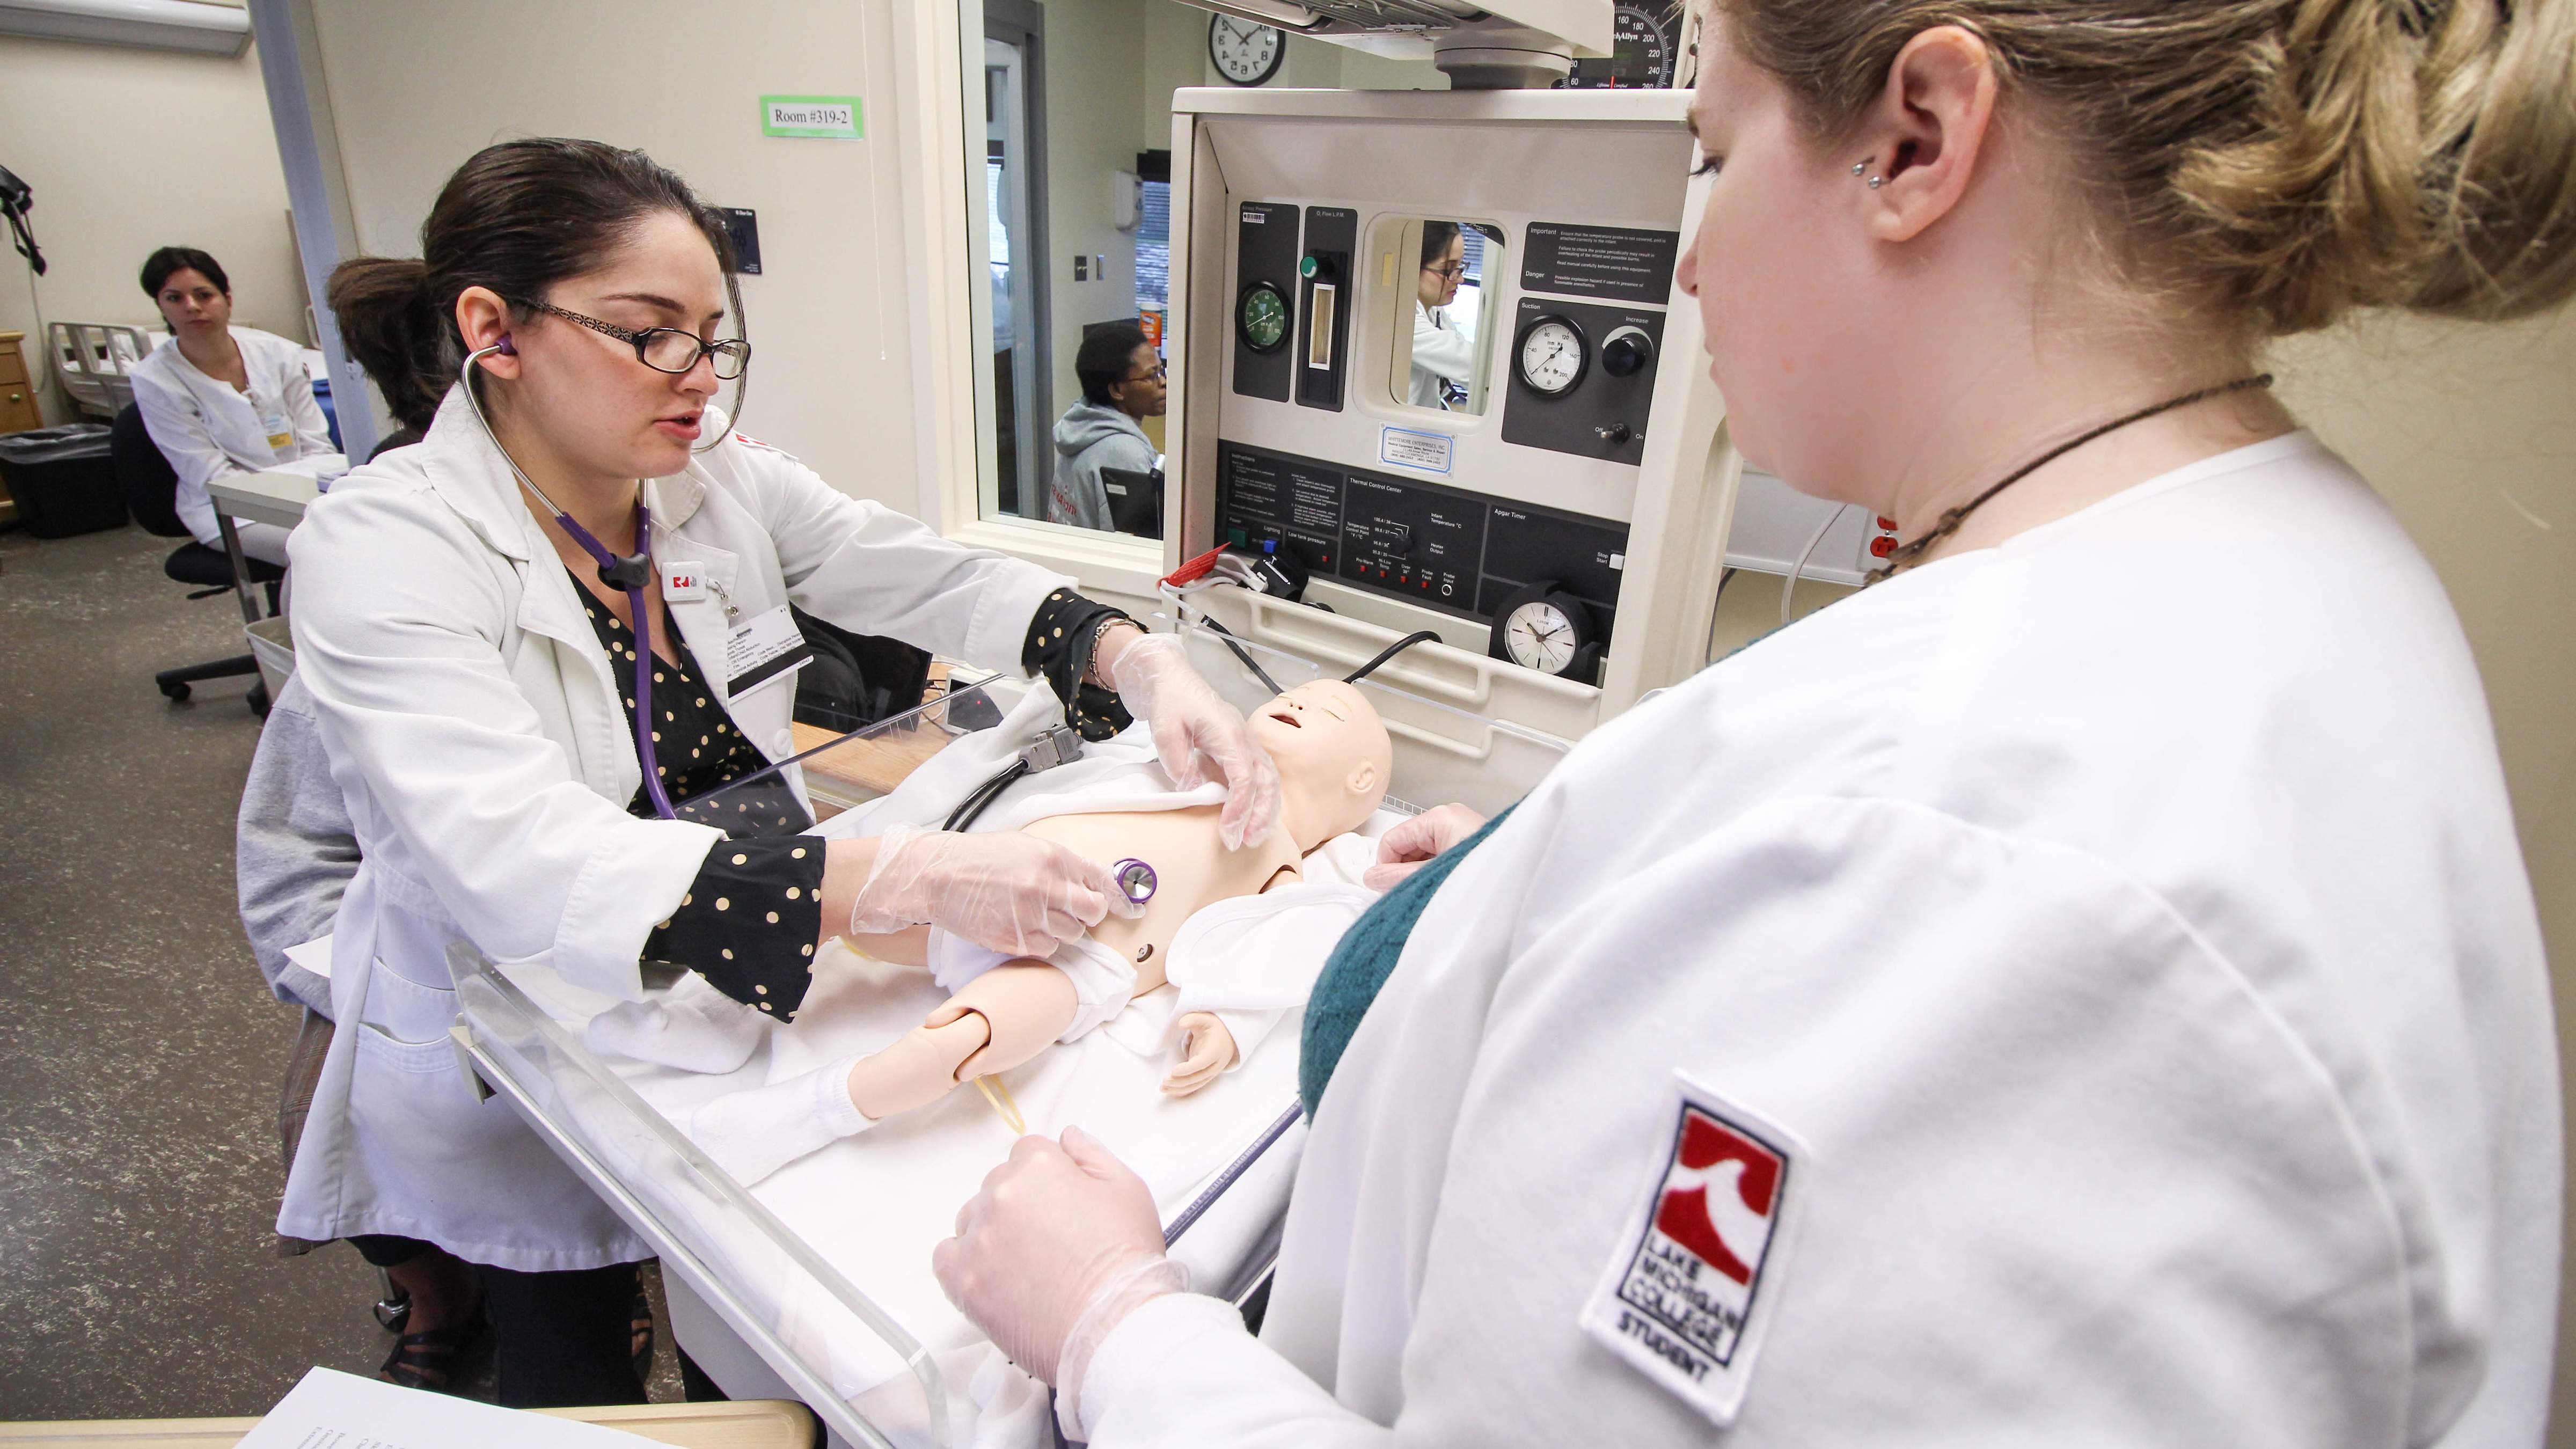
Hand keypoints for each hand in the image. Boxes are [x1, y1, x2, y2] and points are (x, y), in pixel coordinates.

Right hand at [845, 829, 1143, 957]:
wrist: (938, 876)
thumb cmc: (981, 858)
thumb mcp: (1027, 846)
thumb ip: (1064, 863)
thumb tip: (1100, 880)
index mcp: (1053, 858)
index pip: (1102, 882)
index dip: (1119, 898)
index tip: (1133, 909)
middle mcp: (1046, 887)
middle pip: (1093, 913)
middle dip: (1086, 912)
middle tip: (1069, 908)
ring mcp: (1030, 916)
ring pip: (1073, 935)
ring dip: (1063, 929)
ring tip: (1038, 914)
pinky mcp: (1013, 940)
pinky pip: (1048, 950)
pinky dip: (1042, 943)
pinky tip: (1024, 927)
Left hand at [933, 1128, 1183, 1391]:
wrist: (1113, 1327)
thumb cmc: (1125, 1262)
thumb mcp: (1128, 1190)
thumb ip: (1092, 1155)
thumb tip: (1067, 1137)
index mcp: (1039, 1167)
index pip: (1027, 1152)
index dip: (1048, 1177)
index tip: (1060, 1204)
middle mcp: (1001, 1195)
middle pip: (998, 1183)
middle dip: (1021, 1204)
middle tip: (1051, 1239)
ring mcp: (979, 1239)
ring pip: (971, 1218)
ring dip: (992, 1231)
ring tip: (1027, 1263)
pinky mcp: (964, 1281)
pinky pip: (945, 1256)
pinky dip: (963, 1260)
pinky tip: (991, 1273)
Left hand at [1099, 630, 1282, 849]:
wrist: (1172, 678)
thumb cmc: (1170, 700)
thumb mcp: (1164, 728)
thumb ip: (1178, 760)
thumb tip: (1194, 789)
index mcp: (1228, 733)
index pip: (1244, 777)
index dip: (1240, 807)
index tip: (1229, 830)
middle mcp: (1244, 738)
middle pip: (1266, 780)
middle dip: (1261, 814)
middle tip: (1248, 841)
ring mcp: (1246, 742)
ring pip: (1269, 779)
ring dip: (1266, 809)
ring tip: (1255, 835)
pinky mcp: (1241, 748)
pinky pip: (1260, 775)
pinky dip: (1262, 798)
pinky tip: (1253, 817)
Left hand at [1161, 1012, 1236, 1095]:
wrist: (1229, 1037)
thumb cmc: (1215, 1027)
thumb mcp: (1205, 1018)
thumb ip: (1192, 1019)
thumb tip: (1180, 1024)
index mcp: (1216, 1050)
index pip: (1202, 1062)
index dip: (1188, 1068)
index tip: (1174, 1070)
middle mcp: (1215, 1064)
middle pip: (1197, 1077)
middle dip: (1180, 1081)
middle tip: (1164, 1080)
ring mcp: (1211, 1072)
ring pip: (1195, 1084)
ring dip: (1179, 1088)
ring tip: (1162, 1088)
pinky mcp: (1205, 1076)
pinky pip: (1194, 1086)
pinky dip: (1183, 1090)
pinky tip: (1170, 1091)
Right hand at [1362, 803, 1488, 889]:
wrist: (1526, 877)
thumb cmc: (1486, 872)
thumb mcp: (1433, 876)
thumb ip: (1399, 878)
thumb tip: (1371, 878)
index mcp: (1440, 817)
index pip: (1392, 839)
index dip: (1386, 866)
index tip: (1390, 889)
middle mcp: (1450, 817)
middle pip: (1407, 844)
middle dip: (1405, 869)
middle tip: (1415, 893)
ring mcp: (1461, 828)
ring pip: (1422, 851)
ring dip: (1420, 872)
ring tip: (1435, 890)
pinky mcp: (1469, 841)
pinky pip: (1438, 854)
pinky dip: (1434, 871)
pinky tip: (1443, 885)